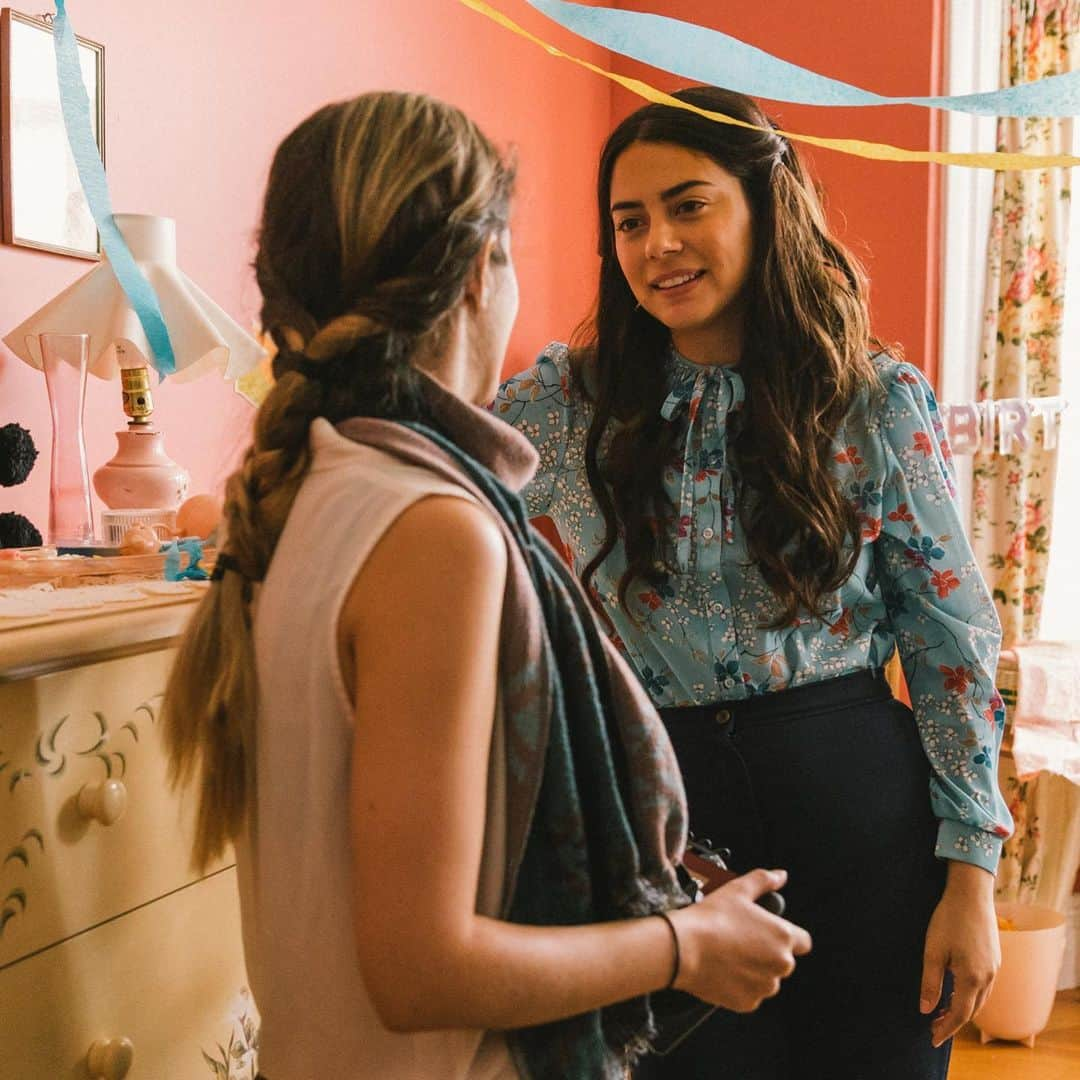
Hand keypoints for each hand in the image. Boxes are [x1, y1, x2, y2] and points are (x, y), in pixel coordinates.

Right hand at [672, 868, 811, 1012]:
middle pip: (783, 960)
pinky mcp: (749, 1003)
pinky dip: (740, 985)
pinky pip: (750, 994)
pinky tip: (723, 969)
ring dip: (755, 970)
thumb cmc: (711, 918)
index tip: (770, 932)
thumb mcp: (738, 889)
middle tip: (741, 940)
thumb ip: (764, 880)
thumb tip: (780, 876)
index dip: (789, 935)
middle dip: (766, 952)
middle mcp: (780, 964)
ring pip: (767, 978)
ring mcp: (765, 986)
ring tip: (729, 954)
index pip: (803, 941)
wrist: (684, 948)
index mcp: (783, 936)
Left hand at [920, 861, 999, 1047]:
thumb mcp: (933, 951)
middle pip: (972, 1010)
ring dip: (963, 1009)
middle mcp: (988, 977)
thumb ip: (930, 983)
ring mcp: (994, 968)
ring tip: (942, 1012)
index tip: (933, 1038)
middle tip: (934, 1026)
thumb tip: (925, 1010)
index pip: (960, 1014)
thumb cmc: (948, 920)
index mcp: (972, 978)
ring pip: (980, 999)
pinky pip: (984, 986)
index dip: (946, 1029)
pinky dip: (971, 995)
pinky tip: (957, 990)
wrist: (971, 894)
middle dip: (953, 1021)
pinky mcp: (995, 958)